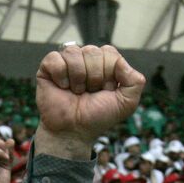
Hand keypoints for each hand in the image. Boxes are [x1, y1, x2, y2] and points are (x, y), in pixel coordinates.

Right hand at [33, 44, 144, 158]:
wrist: (74, 131)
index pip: (109, 52)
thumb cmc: (98, 117)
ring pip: (74, 53)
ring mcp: (66, 62)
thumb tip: (122, 62)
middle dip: (94, 77)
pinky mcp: (48, 68)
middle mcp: (85, 60)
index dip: (108, 72)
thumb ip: (135, 82)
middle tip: (89, 93)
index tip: (105, 91)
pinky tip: (62, 88)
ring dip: (78, 78)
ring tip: (76, 92)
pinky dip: (61, 76)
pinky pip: (55, 58)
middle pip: (92, 51)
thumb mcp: (126, 103)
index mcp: (104, 64)